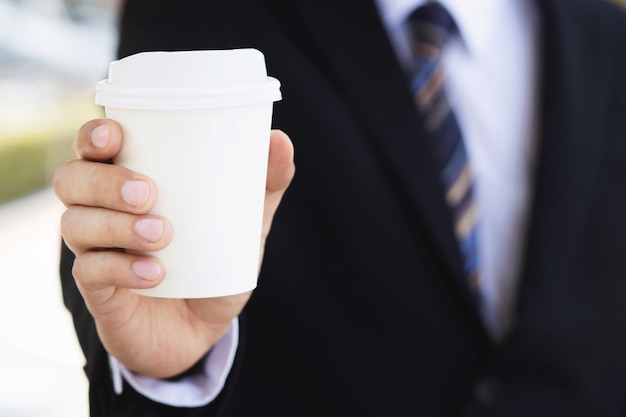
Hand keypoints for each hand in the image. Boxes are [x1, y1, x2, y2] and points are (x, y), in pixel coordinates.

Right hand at [52, 119, 294, 377]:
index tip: (115, 135)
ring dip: (116, 225)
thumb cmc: (214, 262)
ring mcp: (95, 251)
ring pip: (75, 224)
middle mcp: (101, 212)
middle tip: (149, 192)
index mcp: (128, 182)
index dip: (93, 135)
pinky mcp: (97, 291)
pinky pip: (89, 273)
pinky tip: (155, 273)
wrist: (203, 328)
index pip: (92, 148)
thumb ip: (264, 184)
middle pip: (72, 180)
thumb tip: (280, 139)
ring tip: (162, 234)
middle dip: (104, 182)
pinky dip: (122, 269)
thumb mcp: (244, 223)